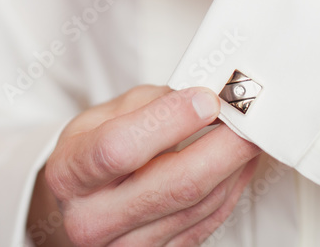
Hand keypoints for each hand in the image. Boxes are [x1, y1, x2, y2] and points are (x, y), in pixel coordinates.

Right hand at [27, 85, 260, 246]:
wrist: (78, 207)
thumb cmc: (89, 155)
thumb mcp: (100, 119)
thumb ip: (149, 106)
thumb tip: (203, 95)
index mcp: (69, 174)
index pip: (120, 148)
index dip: (169, 121)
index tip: (206, 99)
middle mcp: (93, 220)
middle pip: (174, 185)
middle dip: (223, 146)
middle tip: (249, 118)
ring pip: (198, 205)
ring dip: (233, 166)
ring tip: (247, 134)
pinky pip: (207, 223)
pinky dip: (230, 189)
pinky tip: (238, 163)